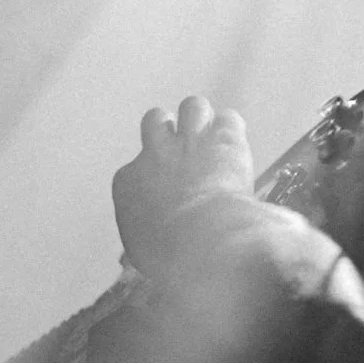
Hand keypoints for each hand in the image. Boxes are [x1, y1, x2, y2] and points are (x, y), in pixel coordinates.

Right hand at [112, 95, 253, 277]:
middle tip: (182, 151)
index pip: (132, 171)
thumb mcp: (142, 252)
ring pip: (192, 106)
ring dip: (201, 121)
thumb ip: (142, 238)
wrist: (201, 240)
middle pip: (155, 120)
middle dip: (167, 131)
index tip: (162, 195)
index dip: (150, 179)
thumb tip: (141, 248)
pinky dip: (232, 131)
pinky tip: (235, 148)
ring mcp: (190, 141)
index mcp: (128, 181)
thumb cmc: (167, 256)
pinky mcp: (224, 138)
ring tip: (211, 140)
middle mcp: (154, 152)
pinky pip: (229, 118)